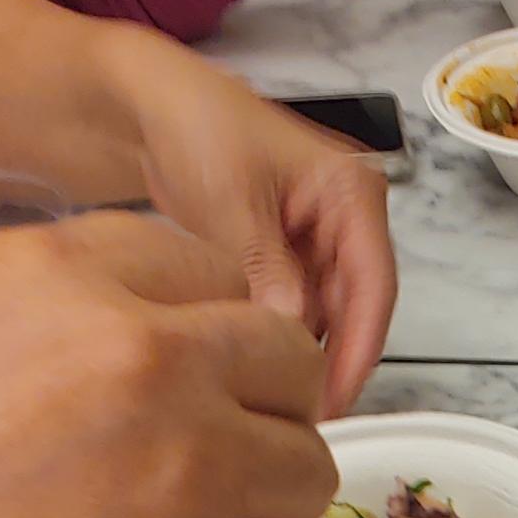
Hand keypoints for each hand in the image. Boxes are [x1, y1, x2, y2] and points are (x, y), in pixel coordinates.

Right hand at [0, 214, 335, 517]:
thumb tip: (127, 322)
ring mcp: (187, 477)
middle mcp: (142, 362)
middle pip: (283, 358)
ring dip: (258, 498)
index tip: (185, 365)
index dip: (200, 325)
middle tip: (208, 445)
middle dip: (259, 401)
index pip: (206, 267)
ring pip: (302, 469)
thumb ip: (45, 311)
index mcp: (59, 280)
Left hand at [102, 28, 396, 414]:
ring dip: (305, 349)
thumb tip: (290, 333)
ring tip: (278, 395)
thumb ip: (268, 270)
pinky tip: (257, 362)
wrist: (143, 105)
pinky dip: (279, 332)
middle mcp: (345, 216)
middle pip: (356, 305)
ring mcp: (316, 236)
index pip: (374, 284)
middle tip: (304, 413)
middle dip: (333, 358)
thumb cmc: (195, 126)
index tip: (335, 397)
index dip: (359, 348)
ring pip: (326, 312)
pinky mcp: (285, 251)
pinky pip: (295, 304)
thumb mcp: (234, 204)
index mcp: (351, 191)